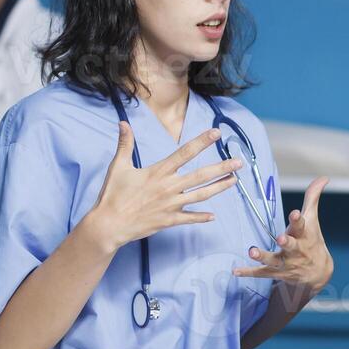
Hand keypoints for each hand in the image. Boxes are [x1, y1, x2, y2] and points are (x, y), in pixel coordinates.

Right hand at [84, 123, 242, 253]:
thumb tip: (123, 123)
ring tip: (234, 181)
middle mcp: (169, 187)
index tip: (216, 133)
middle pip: (201, 175)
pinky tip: (213, 216)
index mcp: (158, 172)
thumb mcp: (118, 166)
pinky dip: (201, 217)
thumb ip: (125, 144)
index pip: (185, 153)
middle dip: (222, 167)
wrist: (109, 225)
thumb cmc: (112, 195)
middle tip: (239, 162)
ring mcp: (171, 205)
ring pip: (201, 195)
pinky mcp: (169, 220)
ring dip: (219, 188)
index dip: (202, 142)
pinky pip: (189, 218)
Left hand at [233, 177, 332, 297]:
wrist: (318, 273)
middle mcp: (296, 250)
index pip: (302, 226)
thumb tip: (324, 177)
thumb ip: (313, 198)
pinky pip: (261, 273)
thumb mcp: (313, 219)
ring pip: (274, 260)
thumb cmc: (312, 240)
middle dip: (287, 242)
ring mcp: (286, 263)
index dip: (297, 220)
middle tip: (281, 238)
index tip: (294, 213)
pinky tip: (235, 271)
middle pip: (291, 246)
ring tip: (252, 252)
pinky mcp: (277, 273)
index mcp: (304, 235)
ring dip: (263, 257)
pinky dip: (248, 272)